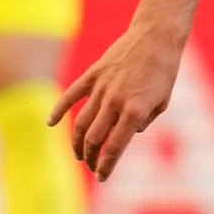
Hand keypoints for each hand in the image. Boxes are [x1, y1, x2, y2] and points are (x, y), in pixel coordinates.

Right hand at [49, 20, 183, 180]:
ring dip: (78, 142)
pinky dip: (59, 109)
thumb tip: (126, 132)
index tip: (102, 177)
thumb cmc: (164, 71)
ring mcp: (102, 87)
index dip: (106, 166)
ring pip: (82, 122)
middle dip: (91, 158)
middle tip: (92, 166)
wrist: (156, 37)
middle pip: (95, 139)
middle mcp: (115, 101)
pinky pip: (71, 95)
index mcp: (135, 111)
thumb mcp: (162, 103)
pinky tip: (49, 123)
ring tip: (79, 155)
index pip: (115, 147)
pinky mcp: (93, 74)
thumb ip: (143, 122)